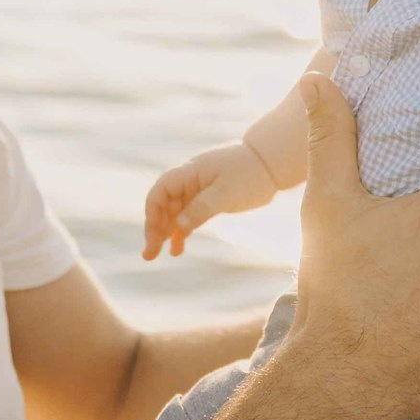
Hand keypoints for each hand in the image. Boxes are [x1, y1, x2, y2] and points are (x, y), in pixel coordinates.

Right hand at [143, 143, 280, 259]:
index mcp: (189, 172)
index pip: (160, 192)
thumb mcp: (226, 193)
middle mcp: (189, 180)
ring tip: (156, 255)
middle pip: (163, 205)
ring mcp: (197, 190)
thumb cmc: (250, 173)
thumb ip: (201, 208)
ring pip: (174, 213)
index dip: (152, 214)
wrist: (271, 163)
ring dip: (164, 233)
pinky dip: (181, 231)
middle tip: (149, 254)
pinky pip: (188, 217)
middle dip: (154, 229)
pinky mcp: (208, 200)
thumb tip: (178, 225)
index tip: (153, 236)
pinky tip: (177, 249)